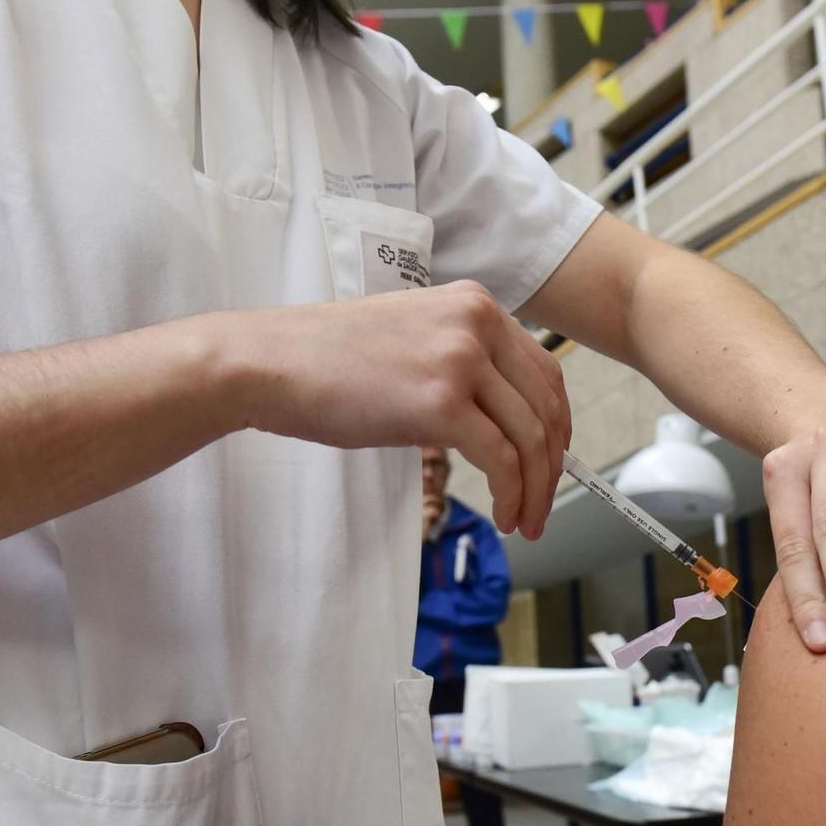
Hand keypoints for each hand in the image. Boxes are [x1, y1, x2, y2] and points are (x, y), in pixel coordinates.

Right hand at [232, 282, 569, 539]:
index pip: (543, 371)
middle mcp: (476, 323)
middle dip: (552, 465)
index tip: (551, 462)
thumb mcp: (410, 340)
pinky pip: (501, 459)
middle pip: (546, 406)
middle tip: (542, 505)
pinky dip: (511, 495)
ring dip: (535, 490)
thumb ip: (458, 363)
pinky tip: (504, 515)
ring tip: (524, 522)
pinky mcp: (442, 402)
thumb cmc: (323, 360)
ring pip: (530, 437)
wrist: (268, 363)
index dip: (557, 426)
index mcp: (474, 304)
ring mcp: (461, 360)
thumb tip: (495, 417)